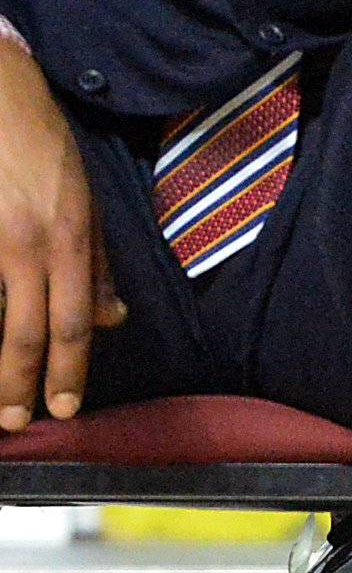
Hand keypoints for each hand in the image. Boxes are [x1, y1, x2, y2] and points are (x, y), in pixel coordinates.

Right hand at [0, 38, 125, 429]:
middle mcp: (28, 244)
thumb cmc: (45, 149)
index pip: (72, 319)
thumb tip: (112, 320)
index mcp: (67, 238)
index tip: (62, 409)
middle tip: (19, 423)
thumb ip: (95, 264)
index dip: (68, 368)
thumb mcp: (86, 203)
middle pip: (28, 329)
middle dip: (21, 383)